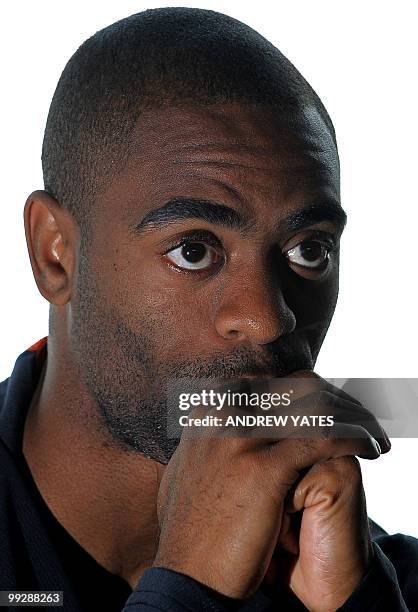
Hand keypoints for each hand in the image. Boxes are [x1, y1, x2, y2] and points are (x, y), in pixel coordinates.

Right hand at [153, 374, 389, 602]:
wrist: (187, 574)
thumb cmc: (191, 527)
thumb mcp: (187, 469)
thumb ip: (205, 440)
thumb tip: (213, 423)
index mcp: (208, 413)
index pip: (269, 383)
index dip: (304, 394)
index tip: (327, 412)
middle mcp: (222, 416)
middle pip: (295, 385)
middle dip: (333, 398)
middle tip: (355, 419)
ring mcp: (240, 439)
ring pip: (314, 403)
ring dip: (351, 414)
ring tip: (370, 433)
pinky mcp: (263, 469)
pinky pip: (323, 438)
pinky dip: (354, 438)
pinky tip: (371, 449)